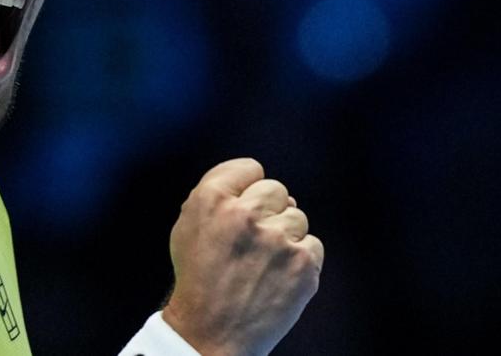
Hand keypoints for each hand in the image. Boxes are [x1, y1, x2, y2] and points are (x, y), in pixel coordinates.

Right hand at [161, 158, 323, 355]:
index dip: (246, 188)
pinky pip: (313, 244)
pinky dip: (300, 259)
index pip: (249, 168)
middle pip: (276, 189)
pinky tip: (278, 275)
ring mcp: (277, 240)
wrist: (210, 333)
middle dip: (267, 210)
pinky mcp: (302, 265)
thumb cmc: (199, 277)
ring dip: (285, 235)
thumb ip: (216, 194)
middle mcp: (244, 214)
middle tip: (252, 241)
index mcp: (211, 200)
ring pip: (297, 216)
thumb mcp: (188, 226)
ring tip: (262, 263)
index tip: (243, 208)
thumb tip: (259, 182)